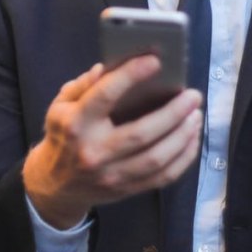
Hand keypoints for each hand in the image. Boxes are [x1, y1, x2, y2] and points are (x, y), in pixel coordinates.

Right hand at [23, 56, 203, 228]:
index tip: (155, 61)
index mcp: (76, 124)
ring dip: (183, 135)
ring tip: (196, 115)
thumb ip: (83, 85)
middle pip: (141, 134)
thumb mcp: (61, 106)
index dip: (131, 76)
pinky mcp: (126, 190)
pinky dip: (183, 157)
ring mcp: (111, 175)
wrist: (55, 185)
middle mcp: (94, 152)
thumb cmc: (63, 135)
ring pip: (156, 159)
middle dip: (173, 113)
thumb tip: (106, 67)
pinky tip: (192, 138)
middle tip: (193, 95)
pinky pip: (163, 177)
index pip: (105, 96)